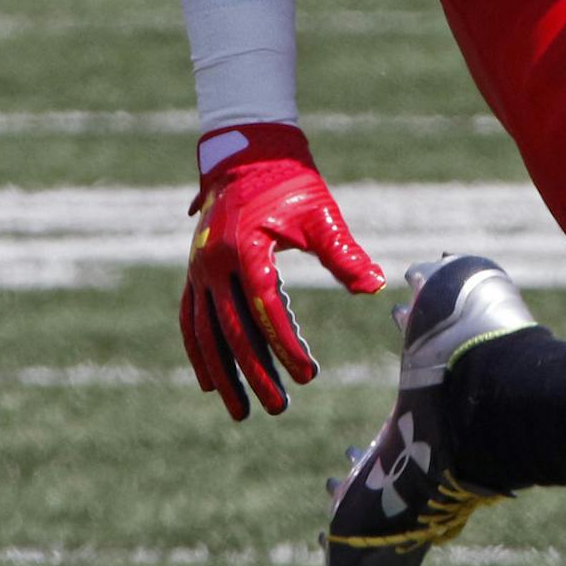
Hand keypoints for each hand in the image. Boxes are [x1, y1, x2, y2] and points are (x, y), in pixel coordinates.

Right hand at [180, 123, 384, 421]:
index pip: (266, 307)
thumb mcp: (320, 215)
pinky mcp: (196, 271)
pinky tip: (210, 382)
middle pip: (233, 329)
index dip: (286, 344)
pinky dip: (199, 351)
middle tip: (278, 407)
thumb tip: (374, 283)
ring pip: (206, 331)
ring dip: (223, 374)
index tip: (307, 375)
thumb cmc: (292, 184)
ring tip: (241, 411)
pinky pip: (191, 318)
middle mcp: (216, 261)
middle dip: (255, 372)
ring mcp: (200, 268)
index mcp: (246, 246)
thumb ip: (343, 252)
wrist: (250, 155)